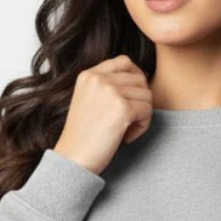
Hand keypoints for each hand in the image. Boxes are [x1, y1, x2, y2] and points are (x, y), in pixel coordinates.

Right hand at [53, 54, 153, 174]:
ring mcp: (111, 91)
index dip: (135, 78)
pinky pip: (147, 111)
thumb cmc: (83, 137)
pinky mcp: (123, 108)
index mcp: (88, 75)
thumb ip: (107, 86)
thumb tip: (142, 79)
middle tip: (128, 121)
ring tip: (126, 131)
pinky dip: (142, 127)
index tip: (132, 98)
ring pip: (147, 95)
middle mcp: (98, 78)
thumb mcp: (88, 100)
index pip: (124, 61)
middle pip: (139, 79)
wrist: (73, 159)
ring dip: (142, 115)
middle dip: (140, 101)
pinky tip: (127, 138)